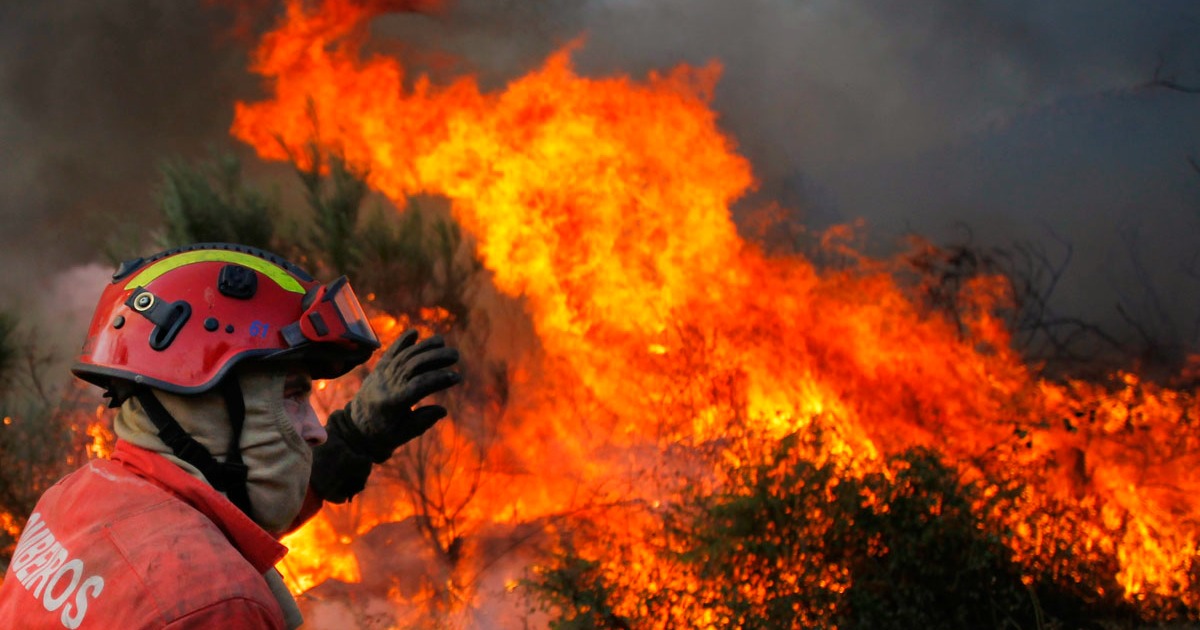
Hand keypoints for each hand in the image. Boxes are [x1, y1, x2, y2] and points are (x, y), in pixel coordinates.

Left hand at [339, 328, 461, 461]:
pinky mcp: (378, 369)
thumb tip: (443, 410)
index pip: (418, 386)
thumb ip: (422, 422)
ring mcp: (381, 375)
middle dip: (435, 357)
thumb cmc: (384, 433)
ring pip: (404, 356)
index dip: (438, 379)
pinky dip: (402, 341)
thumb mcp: (403, 435)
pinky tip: (415, 332)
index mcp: (393, 403)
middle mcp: (386, 385)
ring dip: (424, 346)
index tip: (456, 377)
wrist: (355, 427)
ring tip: (442, 341)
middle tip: (455, 354)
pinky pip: (390, 352)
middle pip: (413, 365)